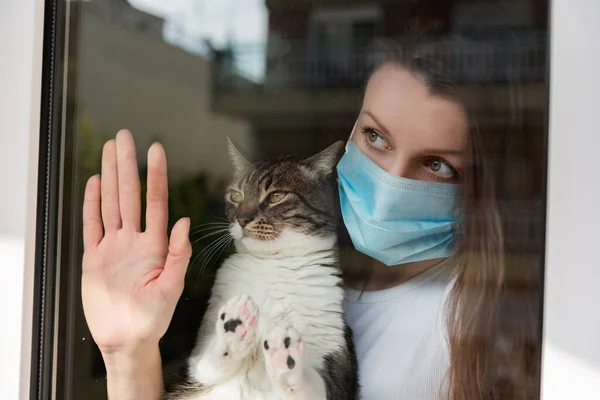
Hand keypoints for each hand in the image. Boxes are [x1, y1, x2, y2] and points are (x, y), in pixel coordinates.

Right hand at [81, 130, 191, 353]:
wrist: (127, 339)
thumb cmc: (154, 317)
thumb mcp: (172, 286)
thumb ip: (179, 253)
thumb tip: (185, 220)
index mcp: (155, 245)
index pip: (155, 202)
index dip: (156, 175)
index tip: (156, 149)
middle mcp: (134, 240)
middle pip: (129, 194)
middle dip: (127, 165)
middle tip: (124, 136)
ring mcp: (113, 246)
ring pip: (110, 203)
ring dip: (109, 176)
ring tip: (109, 150)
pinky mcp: (94, 258)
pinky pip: (91, 225)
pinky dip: (92, 204)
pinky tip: (95, 183)